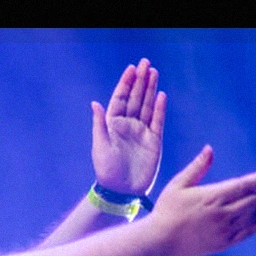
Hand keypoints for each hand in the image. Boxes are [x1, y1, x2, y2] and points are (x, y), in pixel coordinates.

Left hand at [91, 58, 165, 195]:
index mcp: (113, 124)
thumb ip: (99, 124)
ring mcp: (142, 132)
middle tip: (146, 63)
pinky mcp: (153, 142)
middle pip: (136, 98)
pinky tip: (161, 96)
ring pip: (147, 106)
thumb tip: (95, 103)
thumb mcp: (100, 146)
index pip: (121, 98)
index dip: (126, 83)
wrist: (121, 191)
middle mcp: (128, 125)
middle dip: (141, 80)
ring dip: (151, 90)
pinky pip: (157, 122)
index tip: (132, 69)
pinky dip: (159, 109)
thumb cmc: (106, 170)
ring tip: (154, 72)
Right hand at [149, 146, 255, 255]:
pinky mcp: (224, 243)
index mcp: (212, 196)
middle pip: (253, 199)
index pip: (244, 185)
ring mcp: (225, 230)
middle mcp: (223, 213)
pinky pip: (248, 232)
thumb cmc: (167, 210)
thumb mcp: (179, 184)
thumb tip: (210, 149)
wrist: (161, 241)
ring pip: (254, 214)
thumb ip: (197, 167)